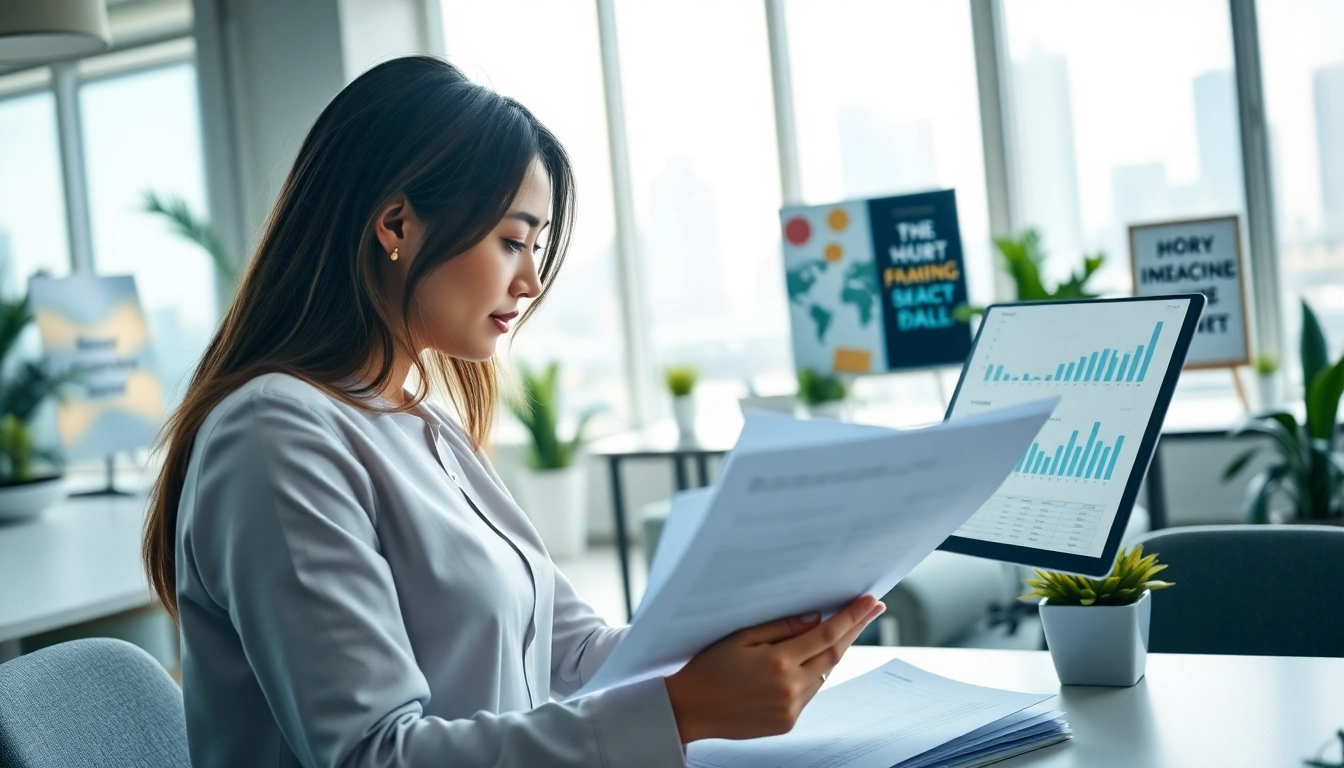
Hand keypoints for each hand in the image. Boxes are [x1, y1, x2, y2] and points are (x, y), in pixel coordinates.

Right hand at [664, 595, 885, 743]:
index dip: (852, 617)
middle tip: (873, 609)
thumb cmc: (708, 668)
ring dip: (833, 651)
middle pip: (834, 653)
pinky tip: (808, 661)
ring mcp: (791, 709)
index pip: (826, 634)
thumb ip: (781, 627)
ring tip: (839, 631)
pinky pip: (810, 692)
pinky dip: (814, 673)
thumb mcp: (740, 638)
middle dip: (855, 629)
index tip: (870, 602)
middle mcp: (790, 688)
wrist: (689, 709)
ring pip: (824, 674)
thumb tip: (815, 619)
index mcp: (778, 662)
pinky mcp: (787, 723)